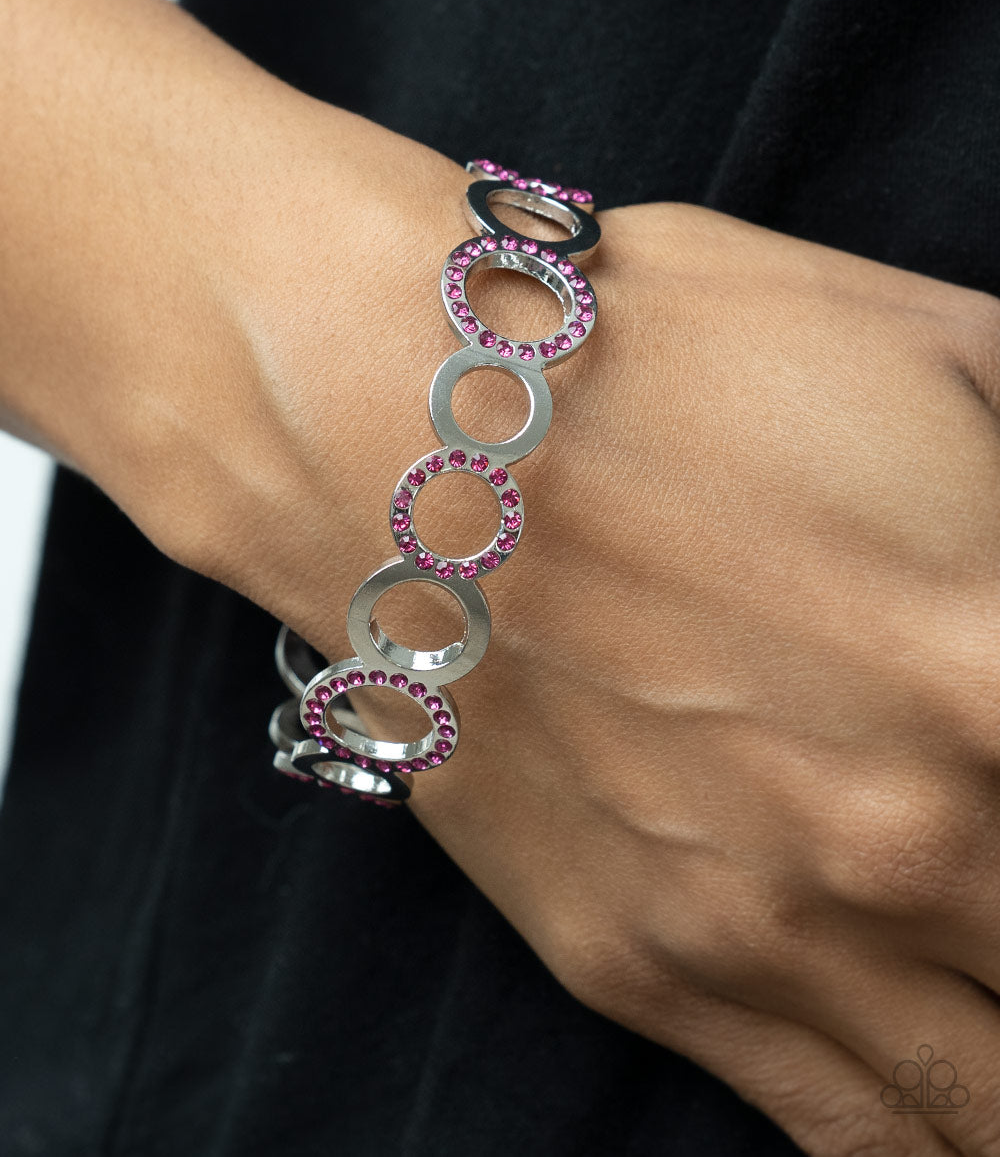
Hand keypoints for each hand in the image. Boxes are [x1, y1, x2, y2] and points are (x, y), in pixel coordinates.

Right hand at [140, 141, 999, 1156]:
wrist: (396, 425)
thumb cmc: (669, 358)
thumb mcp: (943, 350)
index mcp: (998, 680)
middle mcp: (907, 850)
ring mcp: (768, 937)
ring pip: (985, 1115)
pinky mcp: (645, 969)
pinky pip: (841, 1133)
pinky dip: (928, 1144)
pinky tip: (952, 1096)